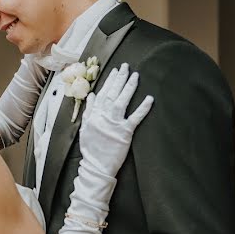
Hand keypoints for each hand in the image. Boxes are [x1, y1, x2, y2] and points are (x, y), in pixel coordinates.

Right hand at [79, 63, 153, 177]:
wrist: (96, 167)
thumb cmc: (91, 149)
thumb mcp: (84, 129)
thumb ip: (88, 111)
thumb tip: (91, 95)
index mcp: (93, 115)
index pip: (102, 94)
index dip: (109, 81)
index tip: (115, 71)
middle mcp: (103, 117)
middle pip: (112, 94)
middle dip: (119, 79)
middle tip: (126, 66)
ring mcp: (114, 124)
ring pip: (122, 101)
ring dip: (129, 87)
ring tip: (135, 75)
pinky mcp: (125, 133)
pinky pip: (135, 118)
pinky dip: (142, 108)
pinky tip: (149, 98)